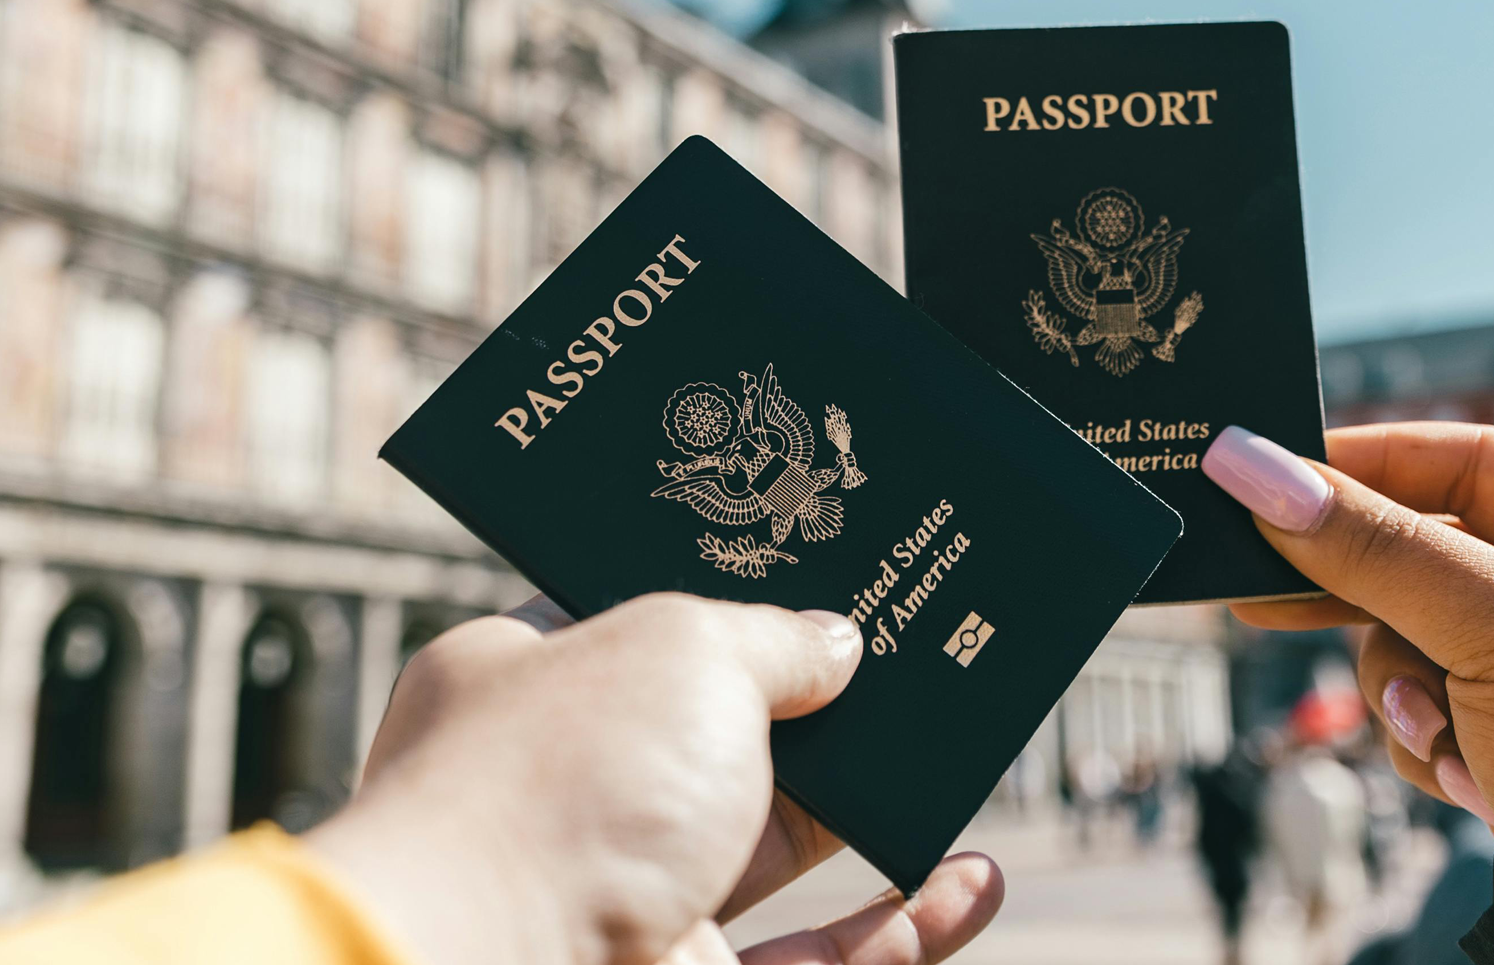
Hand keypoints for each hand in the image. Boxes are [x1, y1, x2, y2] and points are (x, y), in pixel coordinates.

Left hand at [306, 592, 1003, 964]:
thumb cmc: (563, 786)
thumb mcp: (683, 650)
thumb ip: (773, 638)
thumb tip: (835, 644)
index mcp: (525, 684)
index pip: (631, 620)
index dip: (726, 595)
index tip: (814, 567)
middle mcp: (569, 793)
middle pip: (721, 735)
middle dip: (821, 705)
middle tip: (913, 656)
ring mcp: (626, 901)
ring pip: (777, 849)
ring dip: (874, 811)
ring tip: (960, 755)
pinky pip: (819, 961)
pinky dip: (902, 928)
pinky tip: (968, 882)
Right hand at [1202, 422, 1493, 827]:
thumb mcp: (1493, 624)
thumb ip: (1371, 547)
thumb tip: (1250, 465)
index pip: (1470, 463)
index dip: (1372, 465)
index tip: (1277, 475)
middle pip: (1426, 560)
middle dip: (1364, 601)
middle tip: (1261, 596)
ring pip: (1411, 645)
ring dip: (1406, 693)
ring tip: (1439, 734)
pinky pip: (1428, 714)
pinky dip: (1431, 744)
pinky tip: (1469, 777)